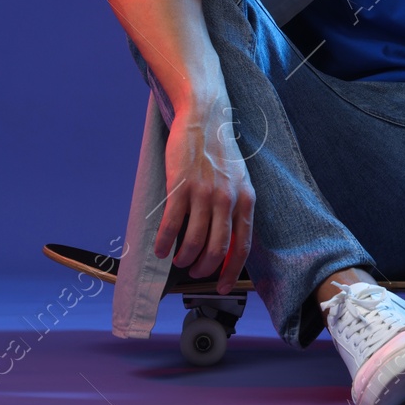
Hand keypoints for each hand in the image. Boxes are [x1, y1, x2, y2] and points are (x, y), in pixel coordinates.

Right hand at [155, 91, 254, 294]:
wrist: (205, 118)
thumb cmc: (220, 151)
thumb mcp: (238, 179)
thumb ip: (235, 207)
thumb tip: (227, 240)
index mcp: (245, 199)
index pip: (242, 246)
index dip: (231, 271)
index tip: (222, 286)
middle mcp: (227, 199)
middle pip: (217, 249)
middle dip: (204, 268)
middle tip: (194, 272)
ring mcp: (204, 193)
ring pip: (194, 242)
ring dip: (184, 258)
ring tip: (178, 260)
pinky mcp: (181, 186)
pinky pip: (171, 224)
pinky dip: (163, 242)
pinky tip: (159, 249)